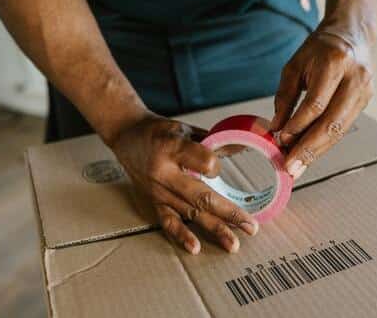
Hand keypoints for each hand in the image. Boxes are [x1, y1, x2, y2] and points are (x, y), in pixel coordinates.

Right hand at [109, 114, 258, 254]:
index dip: (217, 167)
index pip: (204, 162)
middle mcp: (164, 173)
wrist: (125, 136)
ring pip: (190, 213)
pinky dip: (182, 236)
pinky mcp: (153, 202)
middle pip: (201, 196)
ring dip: (214, 229)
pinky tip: (195, 248)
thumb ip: (210, 142)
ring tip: (233, 244)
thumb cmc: (158, 131)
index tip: (219, 166)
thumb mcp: (184, 128)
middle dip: (229, 213)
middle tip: (251, 227)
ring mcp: (159, 191)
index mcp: (173, 148)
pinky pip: (168, 222)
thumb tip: (240, 150)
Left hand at [270, 31, 373, 178]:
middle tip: (291, 168)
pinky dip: (325, 143)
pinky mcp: (366, 102)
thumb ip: (285, 97)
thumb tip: (276, 129)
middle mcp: (355, 78)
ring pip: (339, 130)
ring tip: (297, 167)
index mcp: (335, 63)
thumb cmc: (320, 49)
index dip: (298, 125)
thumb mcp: (295, 66)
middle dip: (309, 149)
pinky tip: (310, 154)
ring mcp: (364, 92)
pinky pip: (343, 128)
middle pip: (332, 123)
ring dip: (317, 152)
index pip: (316, 103)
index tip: (281, 140)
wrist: (352, 34)